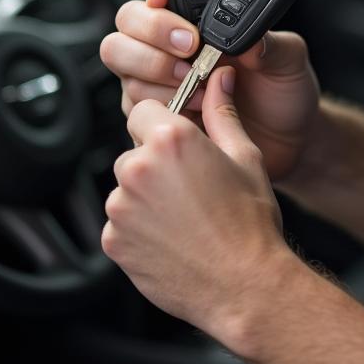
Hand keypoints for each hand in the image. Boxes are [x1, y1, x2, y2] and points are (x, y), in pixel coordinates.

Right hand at [101, 0, 321, 179]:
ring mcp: (156, 78)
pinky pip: (134, 106)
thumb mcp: (289, 59)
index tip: (182, 18)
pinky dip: (163, 106)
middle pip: (127, 24)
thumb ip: (271, 43)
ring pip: (125, 65)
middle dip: (153, 36)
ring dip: (160, 76)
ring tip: (203, 87)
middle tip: (191, 52)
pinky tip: (196, 110)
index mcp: (200, 18)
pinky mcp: (153, 114)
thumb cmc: (283, 92)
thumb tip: (248, 41)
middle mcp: (170, 44)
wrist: (285, 140)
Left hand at [102, 67, 284, 337]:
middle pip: (136, 149)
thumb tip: (219, 79)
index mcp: (171, 139)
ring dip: (147, 194)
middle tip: (192, 182)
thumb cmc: (249, 221)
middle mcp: (138, 168)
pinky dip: (140, 226)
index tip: (179, 139)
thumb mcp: (245, 156)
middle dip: (157, 161)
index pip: (144, 109)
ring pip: (127, 186)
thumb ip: (222, 113)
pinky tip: (173, 235)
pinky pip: (121, 221)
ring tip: (186, 214)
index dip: (162, 122)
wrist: (243, 284)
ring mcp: (121, 207)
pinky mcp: (113, 240)